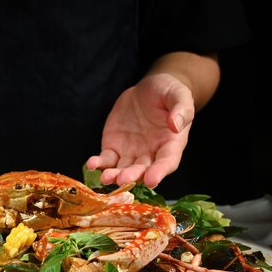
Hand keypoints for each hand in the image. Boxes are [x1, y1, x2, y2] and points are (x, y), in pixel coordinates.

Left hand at [86, 73, 194, 187]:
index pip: (167, 162)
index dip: (159, 172)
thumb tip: (176, 125)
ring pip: (123, 169)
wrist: (147, 90)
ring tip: (105, 177)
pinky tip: (91, 164)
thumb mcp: (178, 94)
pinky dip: (99, 163)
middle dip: (132, 176)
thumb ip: (181, 109)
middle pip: (142, 170)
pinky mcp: (114, 148)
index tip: (151, 181)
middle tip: (122, 179)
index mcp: (171, 144)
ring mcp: (131, 153)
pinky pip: (107, 159)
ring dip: (114, 175)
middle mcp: (151, 153)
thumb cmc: (167, 92)